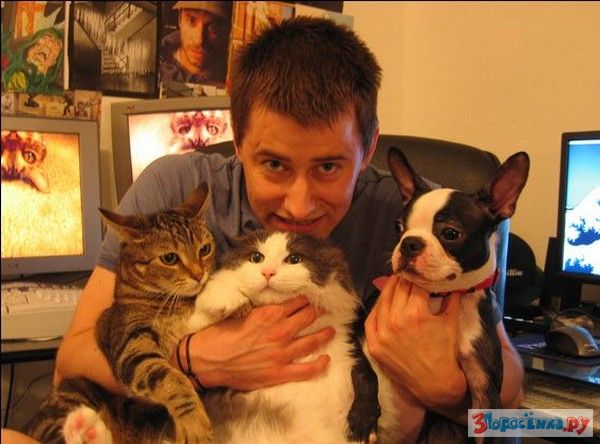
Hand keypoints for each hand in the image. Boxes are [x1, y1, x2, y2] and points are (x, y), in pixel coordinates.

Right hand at [186, 296, 334, 390]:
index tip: (313, 299)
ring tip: (331, 331)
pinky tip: (326, 360)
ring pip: (312, 340)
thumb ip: (263, 312)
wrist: (207, 360)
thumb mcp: (243, 314)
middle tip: (325, 312)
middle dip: (318, 313)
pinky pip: (306, 370)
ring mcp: (281, 353)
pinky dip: (319, 365)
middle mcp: (279, 331)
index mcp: (269, 314)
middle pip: (308, 317)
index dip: (307, 300)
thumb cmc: (220, 335)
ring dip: (325, 334)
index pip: (297, 302)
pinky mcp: (279, 373)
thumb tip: (276, 309)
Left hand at [364, 275, 466, 408]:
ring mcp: (382, 333)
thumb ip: (451, 299)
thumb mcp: (450, 322)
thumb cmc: (445, 352)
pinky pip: (370, 320)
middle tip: (407, 273)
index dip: (418, 275)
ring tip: (394, 283)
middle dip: (404, 280)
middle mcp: (396, 320)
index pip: (414, 284)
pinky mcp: (374, 345)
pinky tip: (383, 303)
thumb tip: (451, 281)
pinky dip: (376, 309)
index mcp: (416, 313)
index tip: (419, 270)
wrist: (434, 384)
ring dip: (389, 290)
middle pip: (397, 289)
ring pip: (382, 301)